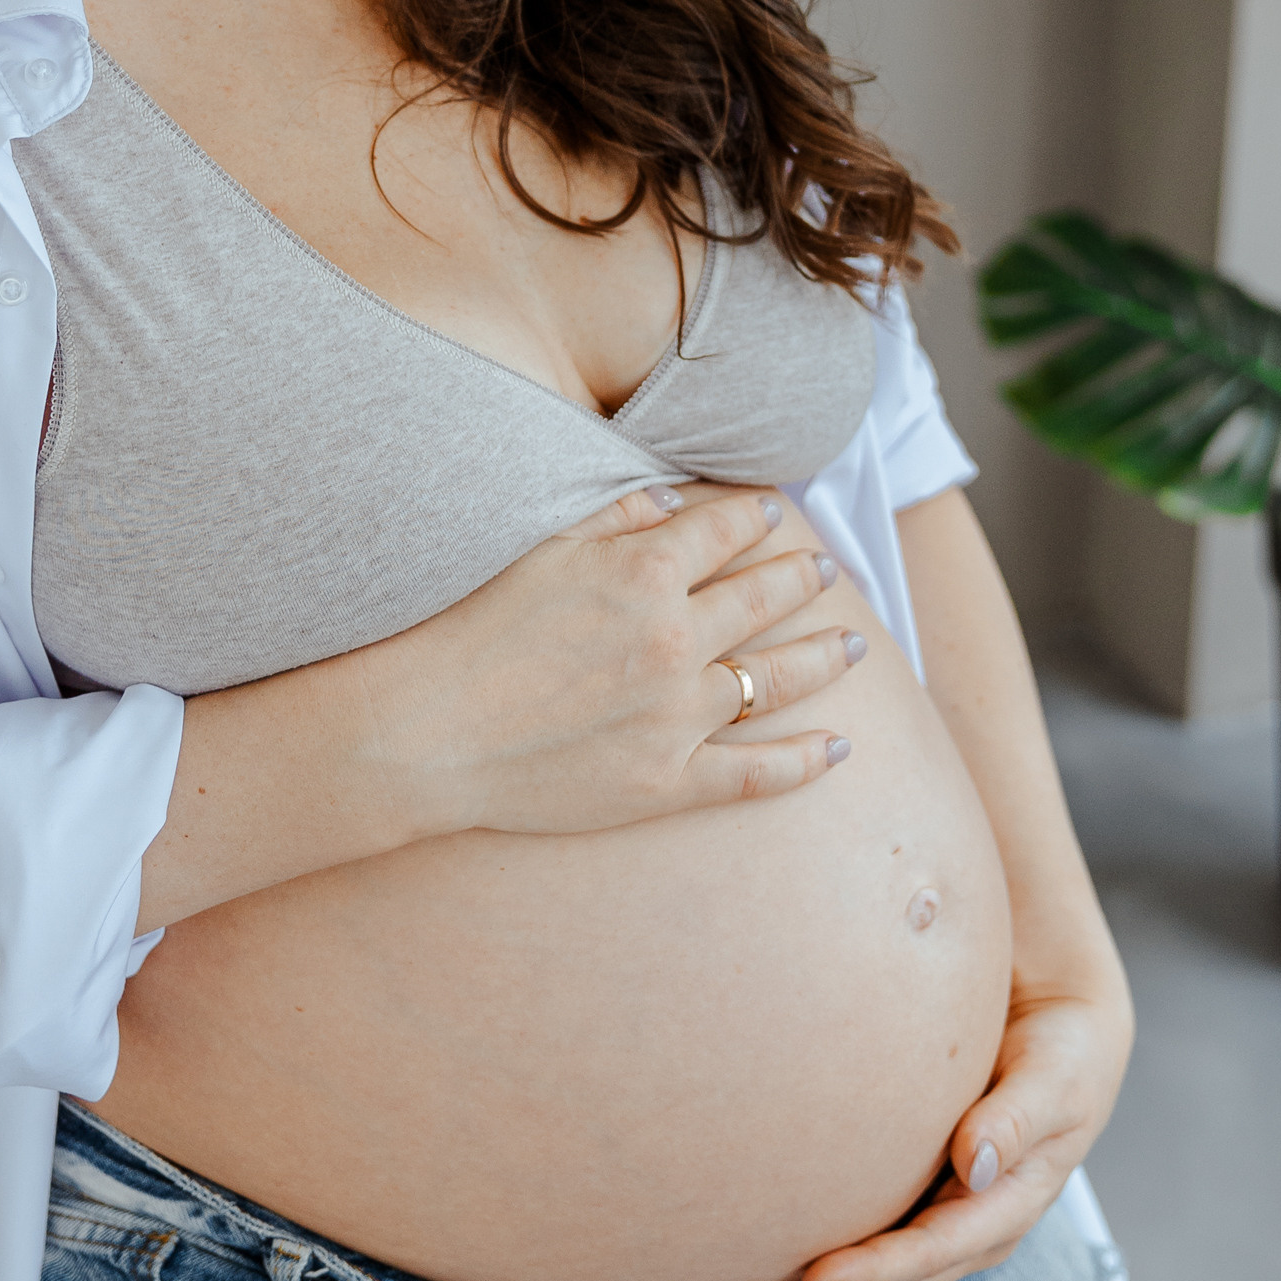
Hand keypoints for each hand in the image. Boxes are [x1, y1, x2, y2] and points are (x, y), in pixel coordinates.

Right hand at [360, 480, 864, 845]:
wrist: (426, 733)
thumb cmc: (470, 632)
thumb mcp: (541, 551)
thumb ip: (614, 517)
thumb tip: (672, 498)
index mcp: (644, 572)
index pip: (724, 530)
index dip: (755, 517)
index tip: (774, 512)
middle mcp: (675, 638)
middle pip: (763, 599)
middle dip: (803, 578)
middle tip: (830, 569)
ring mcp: (677, 714)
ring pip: (774, 677)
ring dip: (822, 657)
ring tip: (854, 642)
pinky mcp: (668, 781)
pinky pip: (755, 772)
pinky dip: (804, 760)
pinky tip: (839, 746)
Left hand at [744, 960, 1133, 1280]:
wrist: (1062, 1028)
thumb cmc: (1060, 1051)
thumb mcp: (1055, 1078)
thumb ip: (1017, 1117)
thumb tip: (975, 1163)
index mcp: (1009, 1207)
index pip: (933, 1250)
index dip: (875, 1269)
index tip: (813, 1277)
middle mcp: (975, 1231)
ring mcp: (947, 1226)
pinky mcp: (923, 1207)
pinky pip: (873, 1253)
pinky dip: (829, 1277)